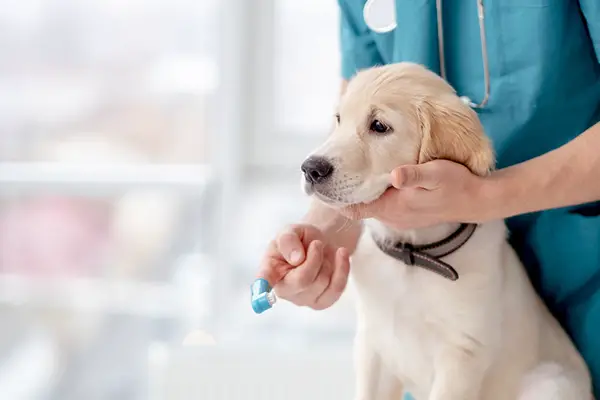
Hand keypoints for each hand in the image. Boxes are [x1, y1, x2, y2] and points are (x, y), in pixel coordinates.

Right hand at [257, 224, 349, 309]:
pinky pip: (337, 288)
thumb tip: (296, 259)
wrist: (320, 244)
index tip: (261, 291)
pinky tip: (341, 255)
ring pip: (323, 282)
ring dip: (327, 261)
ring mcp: (302, 299)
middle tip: (316, 243)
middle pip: (303, 280)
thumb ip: (288, 240)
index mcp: (270, 270)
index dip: (262, 286)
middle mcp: (283, 289)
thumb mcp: (291, 230)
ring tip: (322, 252)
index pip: (265, 280)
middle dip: (315, 258)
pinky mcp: (322, 302)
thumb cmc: (300, 239)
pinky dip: (342, 268)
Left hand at [341, 160, 490, 229]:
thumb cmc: (455, 184)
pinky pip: (381, 207)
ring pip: (368, 207)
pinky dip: (372, 196)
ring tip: (346, 172)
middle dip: (343, 193)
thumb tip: (396, 176)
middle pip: (357, 208)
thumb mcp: (436, 174)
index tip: (323, 183)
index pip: (352, 209)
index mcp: (391, 207)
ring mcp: (398, 217)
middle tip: (330, 172)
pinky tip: (373, 180)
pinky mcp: (405, 215)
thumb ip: (414, 175)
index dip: (336, 198)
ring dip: (358, 194)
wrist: (475, 201)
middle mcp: (391, 216)